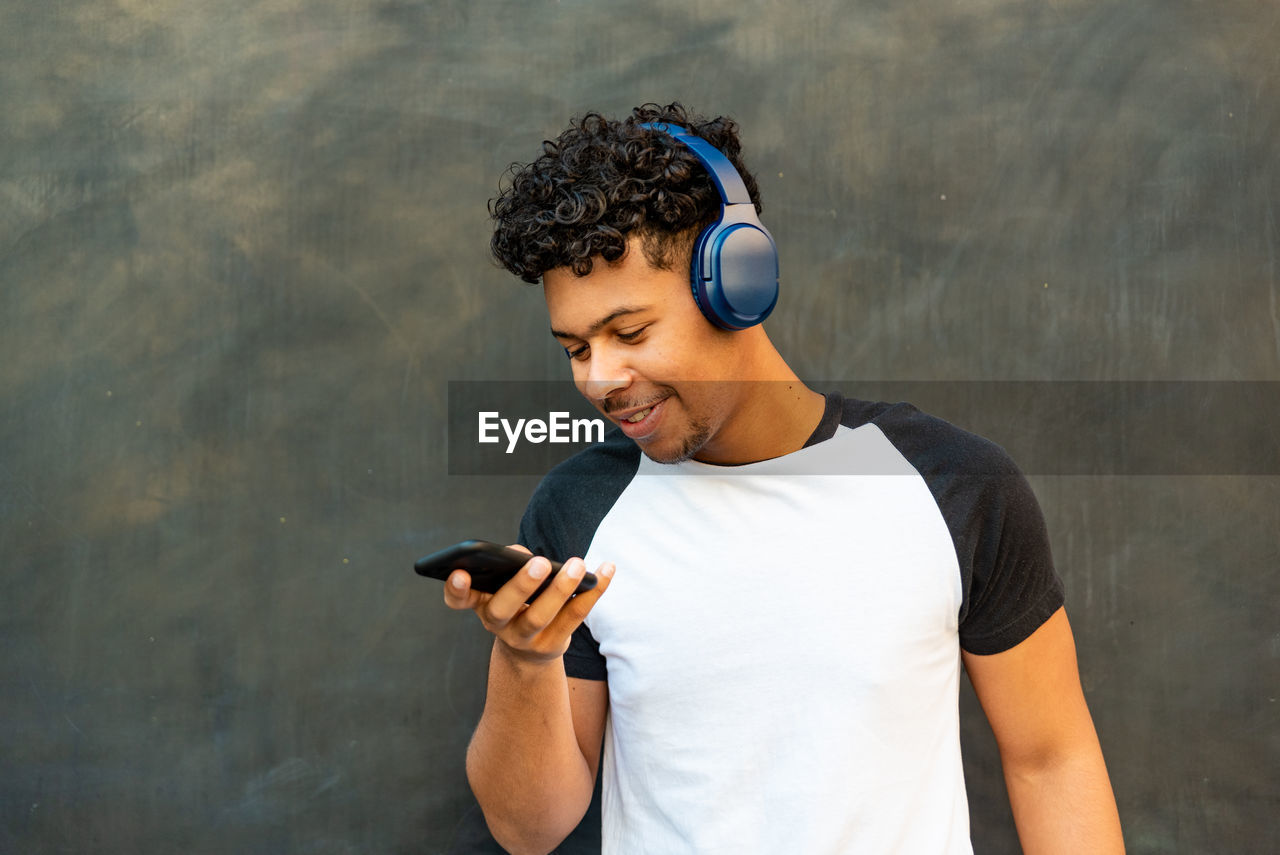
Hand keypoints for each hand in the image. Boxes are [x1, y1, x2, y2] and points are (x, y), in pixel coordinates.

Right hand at [442, 544, 614, 664]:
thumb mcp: (506, 586)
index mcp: (480, 603)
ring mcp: (525, 638)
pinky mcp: (553, 645)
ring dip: (561, 588)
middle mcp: (498, 624)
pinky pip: (575, 617)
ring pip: (541, 616)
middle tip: (539, 562)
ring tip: (577, 564)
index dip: (455, 589)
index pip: (460, 600)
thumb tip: (525, 557)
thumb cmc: (516, 604)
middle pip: (504, 609)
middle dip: (521, 585)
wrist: (528, 652)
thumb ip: (513, 566)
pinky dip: (594, 591)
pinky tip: (607, 569)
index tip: (459, 572)